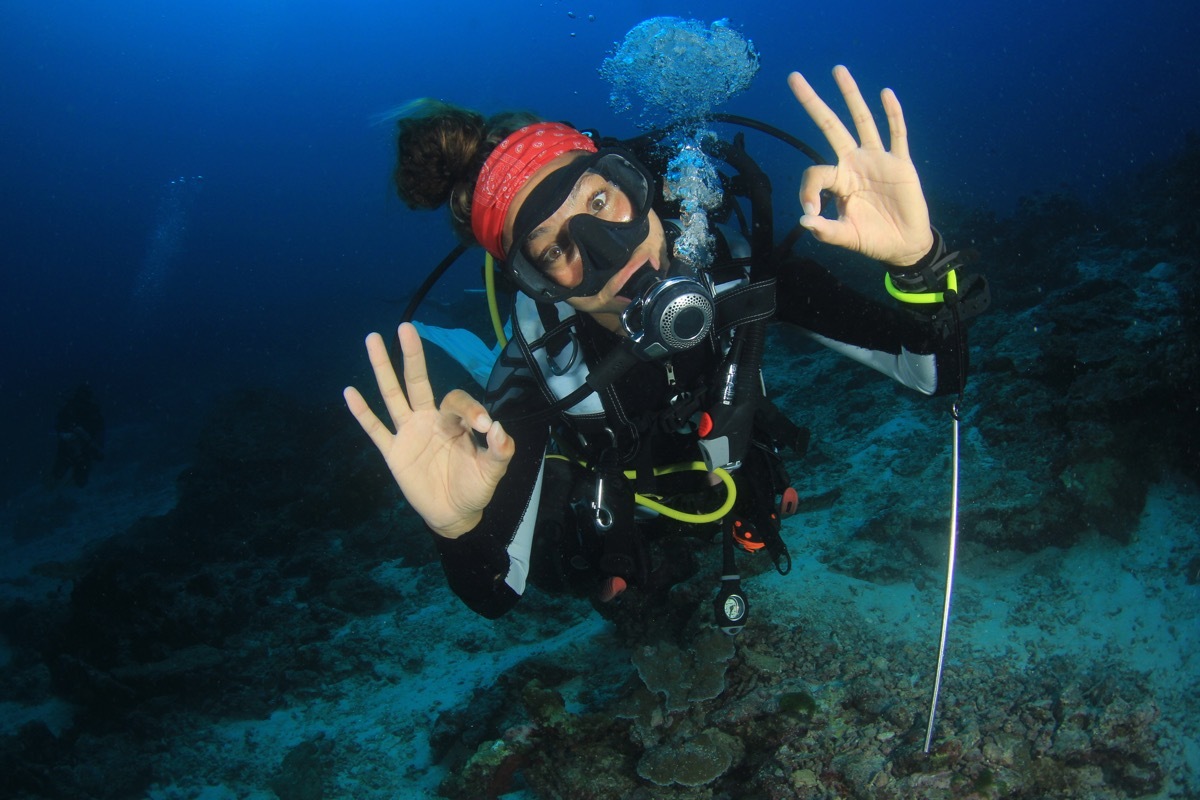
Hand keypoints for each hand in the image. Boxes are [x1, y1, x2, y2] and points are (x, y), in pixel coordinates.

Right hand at [343, 323, 513, 537]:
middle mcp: (429, 420)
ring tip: (373, 339)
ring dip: (383, 369)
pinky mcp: (394, 452)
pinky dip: (362, 413)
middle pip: (418, 381)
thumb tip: (498, 427)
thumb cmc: (475, 488)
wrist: (454, 514)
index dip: (470, 409)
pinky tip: (349, 392)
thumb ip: (501, 450)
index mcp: (454, 422)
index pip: (456, 401)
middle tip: (407, 327)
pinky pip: (375, 429)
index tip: (486, 427)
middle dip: (413, 356)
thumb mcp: (494, 471)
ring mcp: (409, 433)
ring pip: (393, 396)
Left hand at [788, 65, 933, 266]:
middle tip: (794, 78)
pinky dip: (893, 114)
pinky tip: (885, 94)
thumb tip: (804, 220)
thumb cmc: (873, 239)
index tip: (811, 212)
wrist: (905, 244)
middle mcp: (854, 163)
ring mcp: (877, 159)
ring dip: (850, 95)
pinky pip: (897, 134)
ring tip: (838, 70)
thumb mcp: (846, 237)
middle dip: (812, 103)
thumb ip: (825, 230)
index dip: (808, 190)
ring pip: (862, 121)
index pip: (816, 172)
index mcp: (838, 180)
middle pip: (830, 126)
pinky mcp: (901, 163)